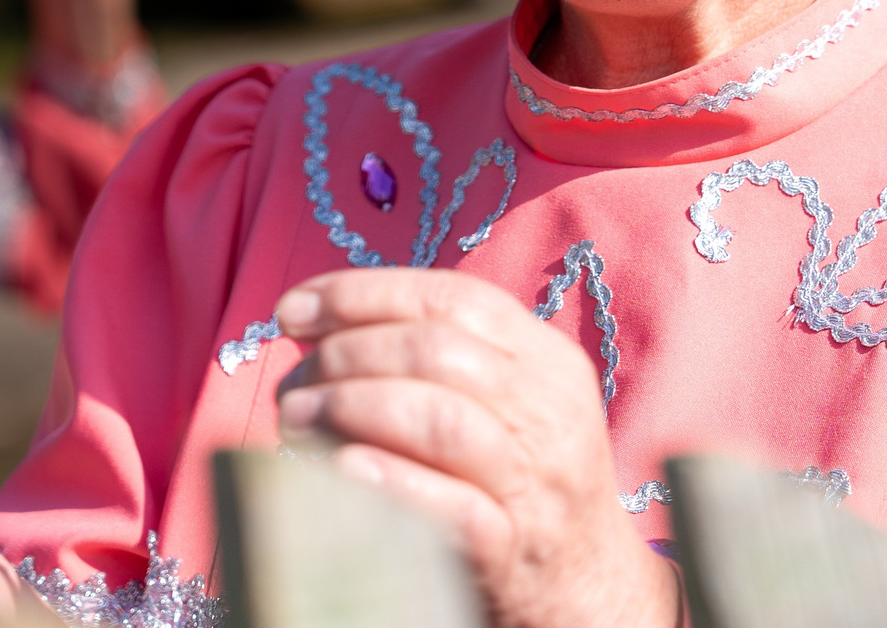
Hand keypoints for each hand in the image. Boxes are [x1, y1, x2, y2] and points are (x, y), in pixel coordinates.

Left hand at [273, 268, 681, 627]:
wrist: (593, 592)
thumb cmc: (528, 486)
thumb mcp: (511, 407)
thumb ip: (440, 364)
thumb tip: (322, 331)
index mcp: (546, 361)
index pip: (453, 298)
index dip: (364, 293)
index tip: (294, 310)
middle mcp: (549, 411)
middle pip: (439, 351)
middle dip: (347, 353)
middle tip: (293, 381)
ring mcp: (536, 482)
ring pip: (442, 418)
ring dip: (352, 408)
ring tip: (297, 420)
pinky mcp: (514, 550)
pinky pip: (450, 507)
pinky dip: (390, 480)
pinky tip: (342, 468)